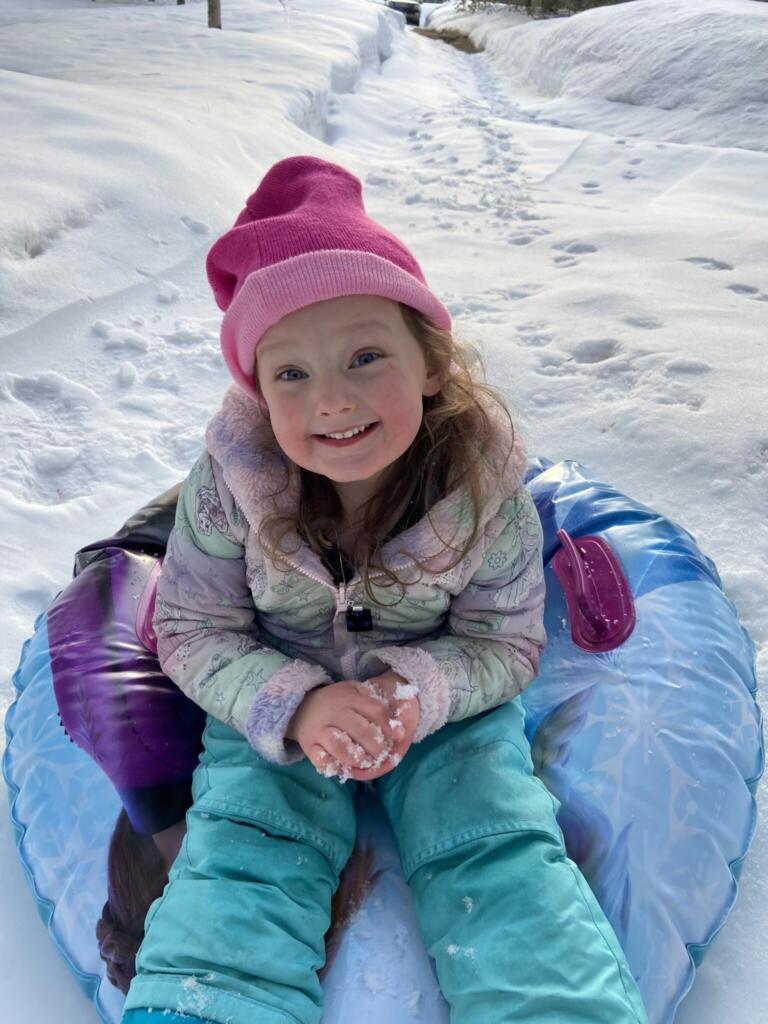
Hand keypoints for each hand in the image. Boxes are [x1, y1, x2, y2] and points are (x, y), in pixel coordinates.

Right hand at [287, 672, 419, 781]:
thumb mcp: (354, 692)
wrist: (301, 708)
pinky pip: (321, 759)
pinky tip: (344, 767)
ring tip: (365, 761)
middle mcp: (334, 713)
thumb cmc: (336, 702)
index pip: (374, 710)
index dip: (389, 725)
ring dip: (356, 756)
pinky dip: (333, 765)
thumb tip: (400, 730)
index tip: (397, 736)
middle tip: (382, 753)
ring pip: (339, 745)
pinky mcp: (310, 746)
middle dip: (376, 745)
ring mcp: (320, 730)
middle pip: (360, 729)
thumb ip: (376, 704)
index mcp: (348, 698)